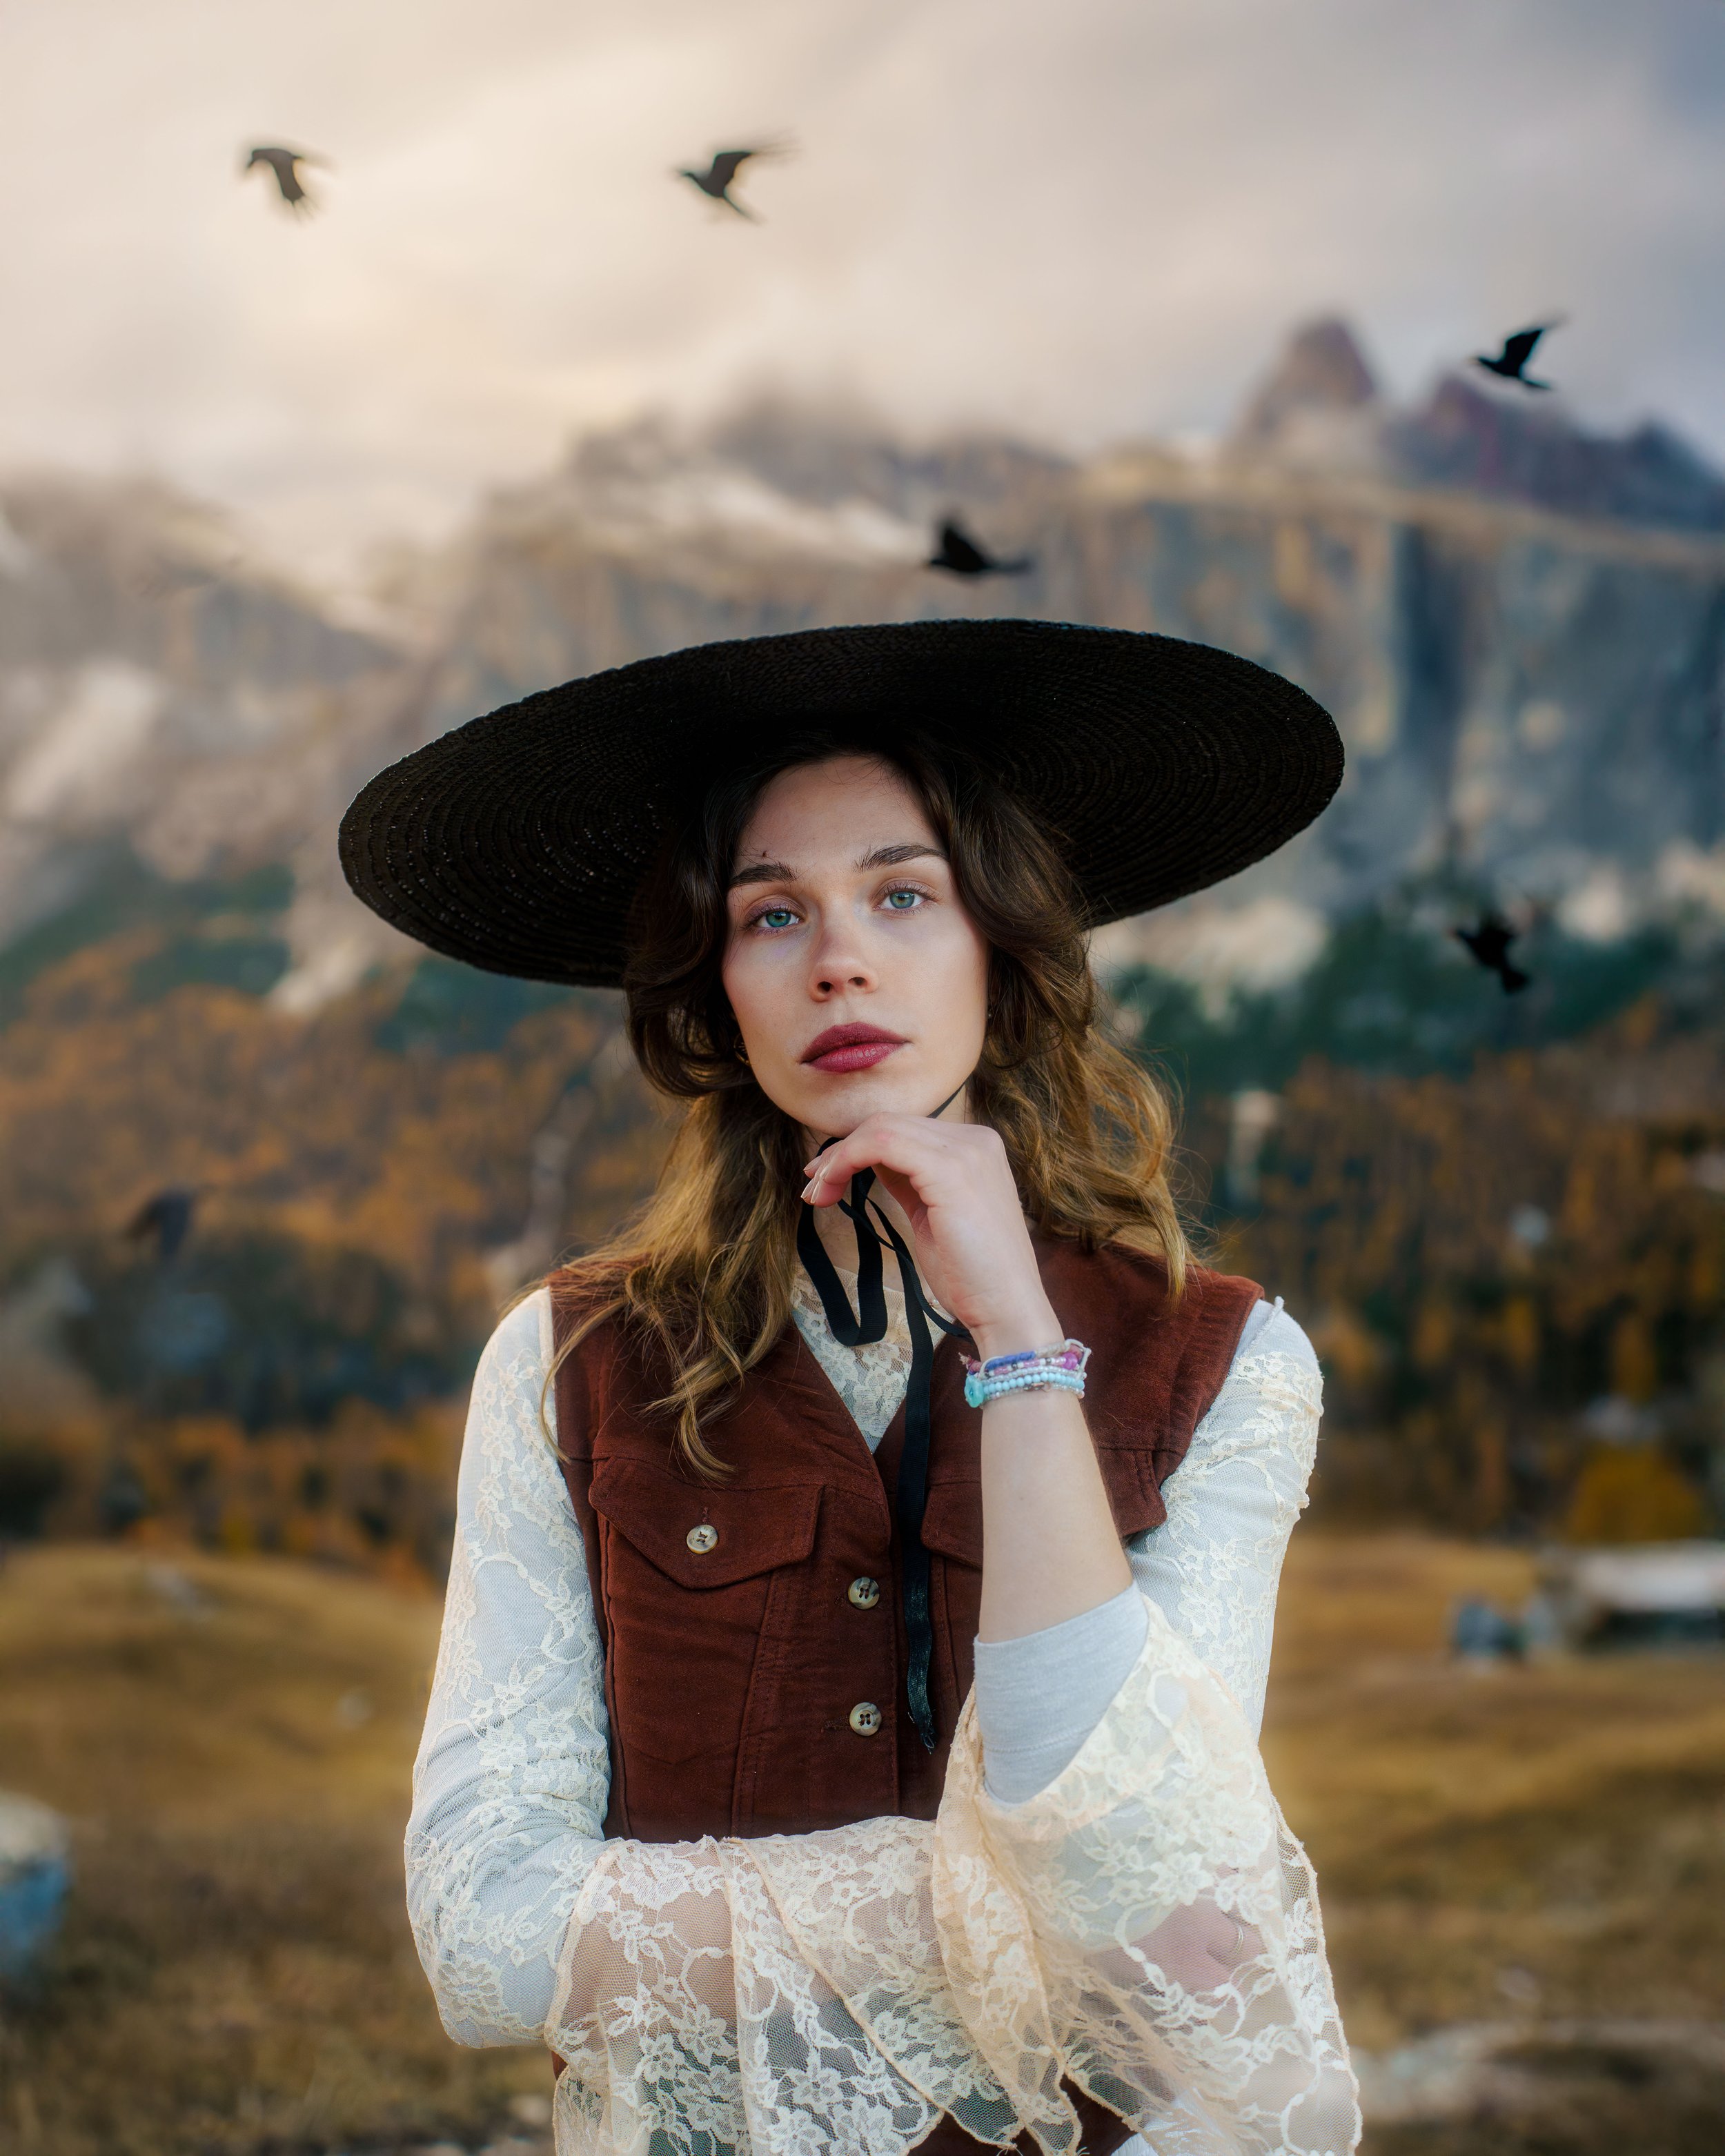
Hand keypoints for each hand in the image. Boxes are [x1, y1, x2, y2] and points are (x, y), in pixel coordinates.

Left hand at [802, 1116, 1059, 1357]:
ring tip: (818, 1192)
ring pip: (881, 1128)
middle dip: (843, 1151)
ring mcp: (966, 1151)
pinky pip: (881, 1144)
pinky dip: (847, 1160)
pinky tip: (831, 1187)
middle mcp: (976, 1139)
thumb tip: (870, 1161)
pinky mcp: (950, 1169)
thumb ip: (910, 1180)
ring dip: (839, 1158)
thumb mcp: (934, 1214)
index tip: (826, 1177)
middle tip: (814, 1187)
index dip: (858, 1146)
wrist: (1007, 1308)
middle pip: (889, 1122)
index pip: (904, 1128)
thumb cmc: (972, 1274)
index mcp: (977, 1147)